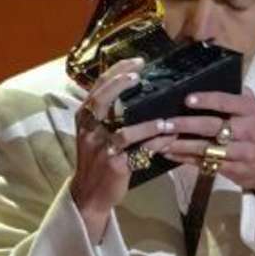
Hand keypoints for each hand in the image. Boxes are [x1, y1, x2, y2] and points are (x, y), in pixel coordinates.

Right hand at [69, 57, 178, 239]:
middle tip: (140, 74)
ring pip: (124, 132)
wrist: (88, 193)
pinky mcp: (114, 166)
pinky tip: (169, 138)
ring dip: (147, 125)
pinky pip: (138, 152)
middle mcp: (89, 130)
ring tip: (165, 120)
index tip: (137, 61)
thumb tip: (133, 89)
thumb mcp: (95, 133)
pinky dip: (156, 144)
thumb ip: (107, 113)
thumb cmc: (96, 160)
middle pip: (102, 100)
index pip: (97, 87)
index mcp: (84, 118)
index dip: (116, 71)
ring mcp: (101, 148)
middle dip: (120, 83)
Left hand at [161, 88, 254, 205]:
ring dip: (181, 146)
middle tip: (165, 123)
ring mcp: (240, 153)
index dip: (207, 100)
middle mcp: (246, 131)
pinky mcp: (233, 170)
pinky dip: (186, 159)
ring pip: (207, 148)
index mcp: (251, 112)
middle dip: (186, 125)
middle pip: (213, 127)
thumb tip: (221, 76)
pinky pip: (206, 164)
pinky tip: (170, 155)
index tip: (187, 99)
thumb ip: (240, 96)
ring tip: (161, 142)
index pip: (228, 102)